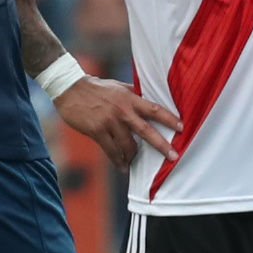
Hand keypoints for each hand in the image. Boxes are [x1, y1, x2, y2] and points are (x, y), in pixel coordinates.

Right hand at [54, 75, 176, 168]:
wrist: (69, 89)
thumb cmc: (95, 87)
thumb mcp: (117, 86)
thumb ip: (133, 93)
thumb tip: (148, 96)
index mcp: (129, 98)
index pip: (154, 109)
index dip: (169, 118)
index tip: (182, 127)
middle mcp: (122, 111)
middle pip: (146, 130)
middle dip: (161, 144)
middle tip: (173, 156)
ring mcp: (109, 122)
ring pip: (128, 145)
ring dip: (134, 156)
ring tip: (135, 162)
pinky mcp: (97, 131)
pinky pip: (111, 150)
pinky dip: (118, 160)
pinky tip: (122, 166)